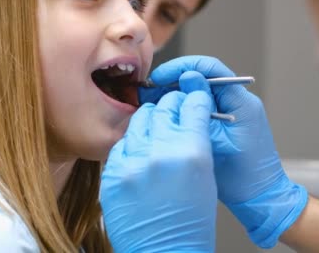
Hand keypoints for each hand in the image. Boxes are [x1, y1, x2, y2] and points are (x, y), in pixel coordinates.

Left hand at [101, 89, 216, 251]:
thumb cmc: (190, 221)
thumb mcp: (205, 176)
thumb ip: (194, 141)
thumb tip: (186, 116)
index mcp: (192, 151)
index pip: (191, 105)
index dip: (192, 98)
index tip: (191, 98)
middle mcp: (161, 152)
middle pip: (163, 108)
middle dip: (171, 105)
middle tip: (173, 107)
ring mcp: (133, 162)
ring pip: (139, 121)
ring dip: (149, 121)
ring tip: (155, 129)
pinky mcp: (113, 174)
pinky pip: (122, 145)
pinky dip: (132, 145)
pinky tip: (139, 154)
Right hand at [141, 56, 307, 248]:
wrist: (260, 199)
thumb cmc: (243, 178)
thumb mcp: (216, 142)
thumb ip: (200, 110)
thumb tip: (187, 78)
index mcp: (241, 102)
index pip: (211, 68)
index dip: (182, 67)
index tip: (161, 76)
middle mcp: (239, 102)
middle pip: (203, 77)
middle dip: (175, 79)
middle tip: (151, 89)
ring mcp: (233, 112)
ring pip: (200, 92)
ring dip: (177, 93)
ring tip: (153, 100)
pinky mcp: (226, 123)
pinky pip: (202, 107)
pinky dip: (183, 107)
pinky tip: (165, 114)